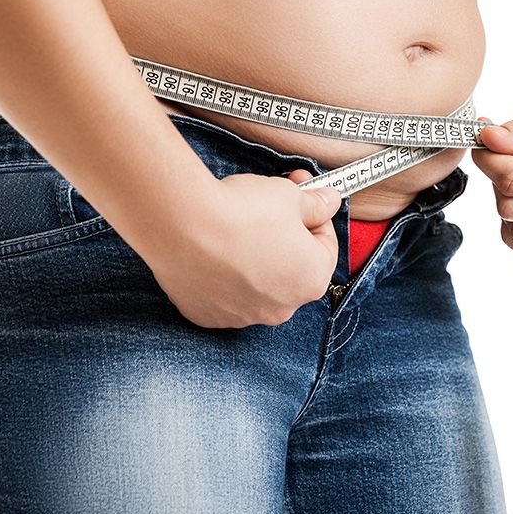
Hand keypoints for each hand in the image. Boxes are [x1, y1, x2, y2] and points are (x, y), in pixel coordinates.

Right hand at [147, 170, 341, 328]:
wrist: (183, 226)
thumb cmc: (243, 211)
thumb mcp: (290, 196)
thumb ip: (316, 205)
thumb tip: (328, 202)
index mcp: (312, 281)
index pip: (325, 247)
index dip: (314, 217)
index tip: (302, 198)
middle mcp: (281, 309)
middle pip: (290, 270)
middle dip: (284, 241)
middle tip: (269, 210)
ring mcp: (242, 317)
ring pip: (255, 286)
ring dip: (252, 261)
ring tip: (232, 230)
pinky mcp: (207, 316)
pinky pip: (221, 295)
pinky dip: (220, 275)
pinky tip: (210, 249)